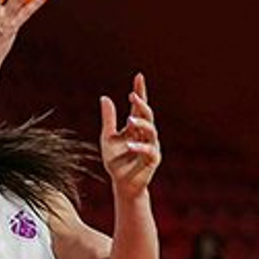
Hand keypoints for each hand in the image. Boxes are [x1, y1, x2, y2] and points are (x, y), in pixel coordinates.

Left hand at [100, 73, 161, 197]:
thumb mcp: (107, 137)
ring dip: (141, 123)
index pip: (139, 106)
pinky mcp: (153, 159)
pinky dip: (140, 146)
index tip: (139, 76)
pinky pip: (149, 150)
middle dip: (141, 104)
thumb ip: (108, 119)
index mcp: (136, 126)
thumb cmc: (116, 160)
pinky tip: (130, 144)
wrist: (121, 183)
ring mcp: (151, 145)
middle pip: (147, 114)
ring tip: (129, 119)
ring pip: (151, 130)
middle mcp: (146, 133)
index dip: (140, 91)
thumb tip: (105, 97)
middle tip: (132, 95)